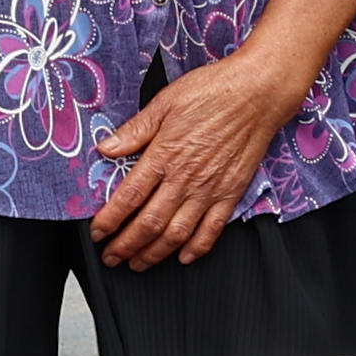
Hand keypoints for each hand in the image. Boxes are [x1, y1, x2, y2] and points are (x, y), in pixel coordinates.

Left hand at [86, 45, 314, 267]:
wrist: (258, 94)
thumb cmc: (212, 92)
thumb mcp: (164, 103)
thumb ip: (134, 131)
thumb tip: (106, 149)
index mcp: (164, 155)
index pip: (129, 197)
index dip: (109, 220)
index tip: (97, 233)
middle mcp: (186, 178)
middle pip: (149, 223)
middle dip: (126, 246)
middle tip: (111, 258)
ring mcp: (210, 189)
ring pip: (177, 234)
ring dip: (154, 254)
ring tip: (138, 264)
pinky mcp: (231, 193)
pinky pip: (213, 230)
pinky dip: (197, 248)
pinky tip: (182, 257)